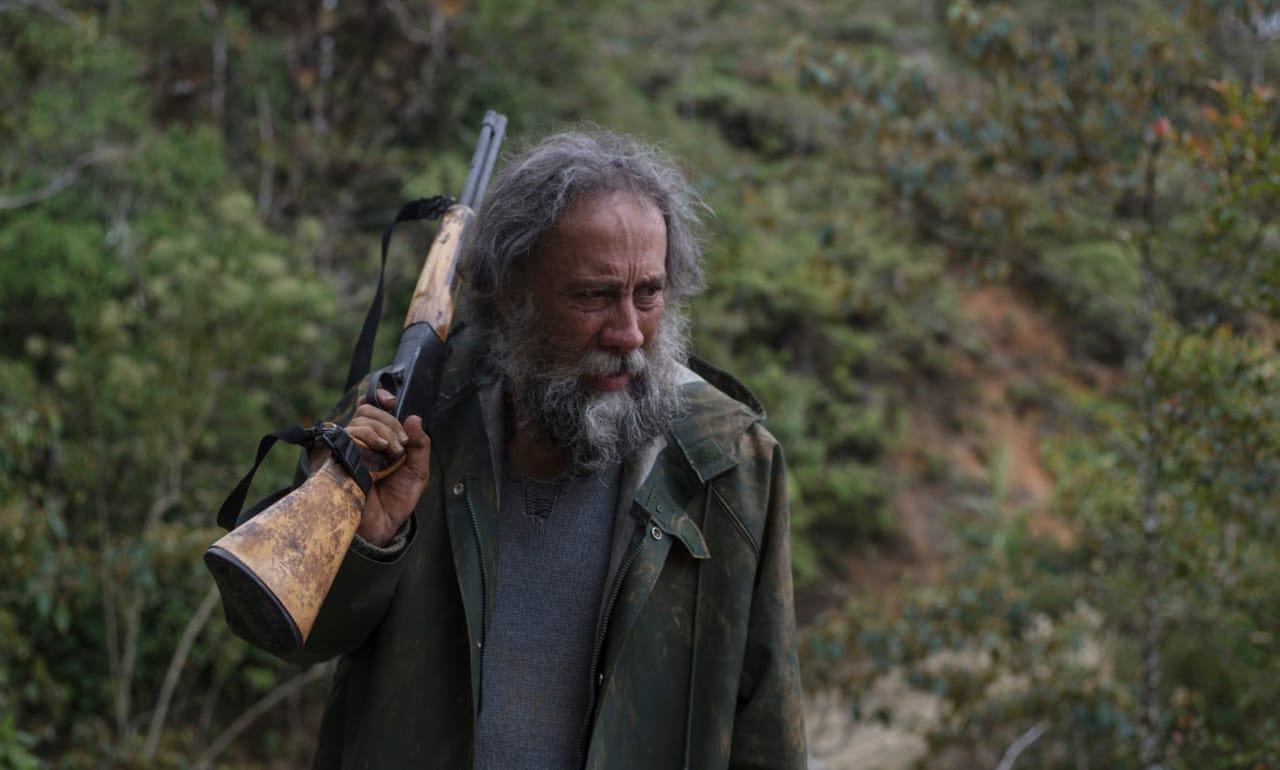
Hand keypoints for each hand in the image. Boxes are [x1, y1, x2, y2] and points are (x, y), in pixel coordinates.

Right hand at [318, 388, 430, 546]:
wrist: (380, 527)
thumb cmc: (395, 502)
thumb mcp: (417, 471)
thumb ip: (420, 445)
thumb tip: (415, 418)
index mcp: (378, 442)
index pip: (372, 409)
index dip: (381, 398)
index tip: (392, 401)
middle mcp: (361, 442)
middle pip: (369, 410)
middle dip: (390, 421)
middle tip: (402, 444)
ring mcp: (347, 448)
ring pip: (361, 419)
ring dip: (384, 429)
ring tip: (393, 452)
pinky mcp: (336, 455)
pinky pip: (349, 432)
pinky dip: (369, 435)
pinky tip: (381, 449)